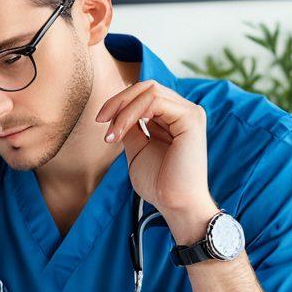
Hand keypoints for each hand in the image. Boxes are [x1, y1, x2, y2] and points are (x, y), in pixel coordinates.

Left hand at [96, 80, 216, 242]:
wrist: (176, 205)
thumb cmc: (160, 184)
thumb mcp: (138, 150)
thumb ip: (131, 129)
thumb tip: (117, 112)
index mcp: (173, 118)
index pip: (145, 94)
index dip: (120, 102)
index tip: (101, 122)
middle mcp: (184, 111)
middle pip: (146, 87)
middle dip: (118, 100)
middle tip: (101, 120)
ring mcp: (190, 113)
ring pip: (149, 91)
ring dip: (123, 110)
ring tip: (112, 135)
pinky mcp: (190, 118)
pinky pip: (155, 101)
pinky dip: (132, 113)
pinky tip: (122, 132)